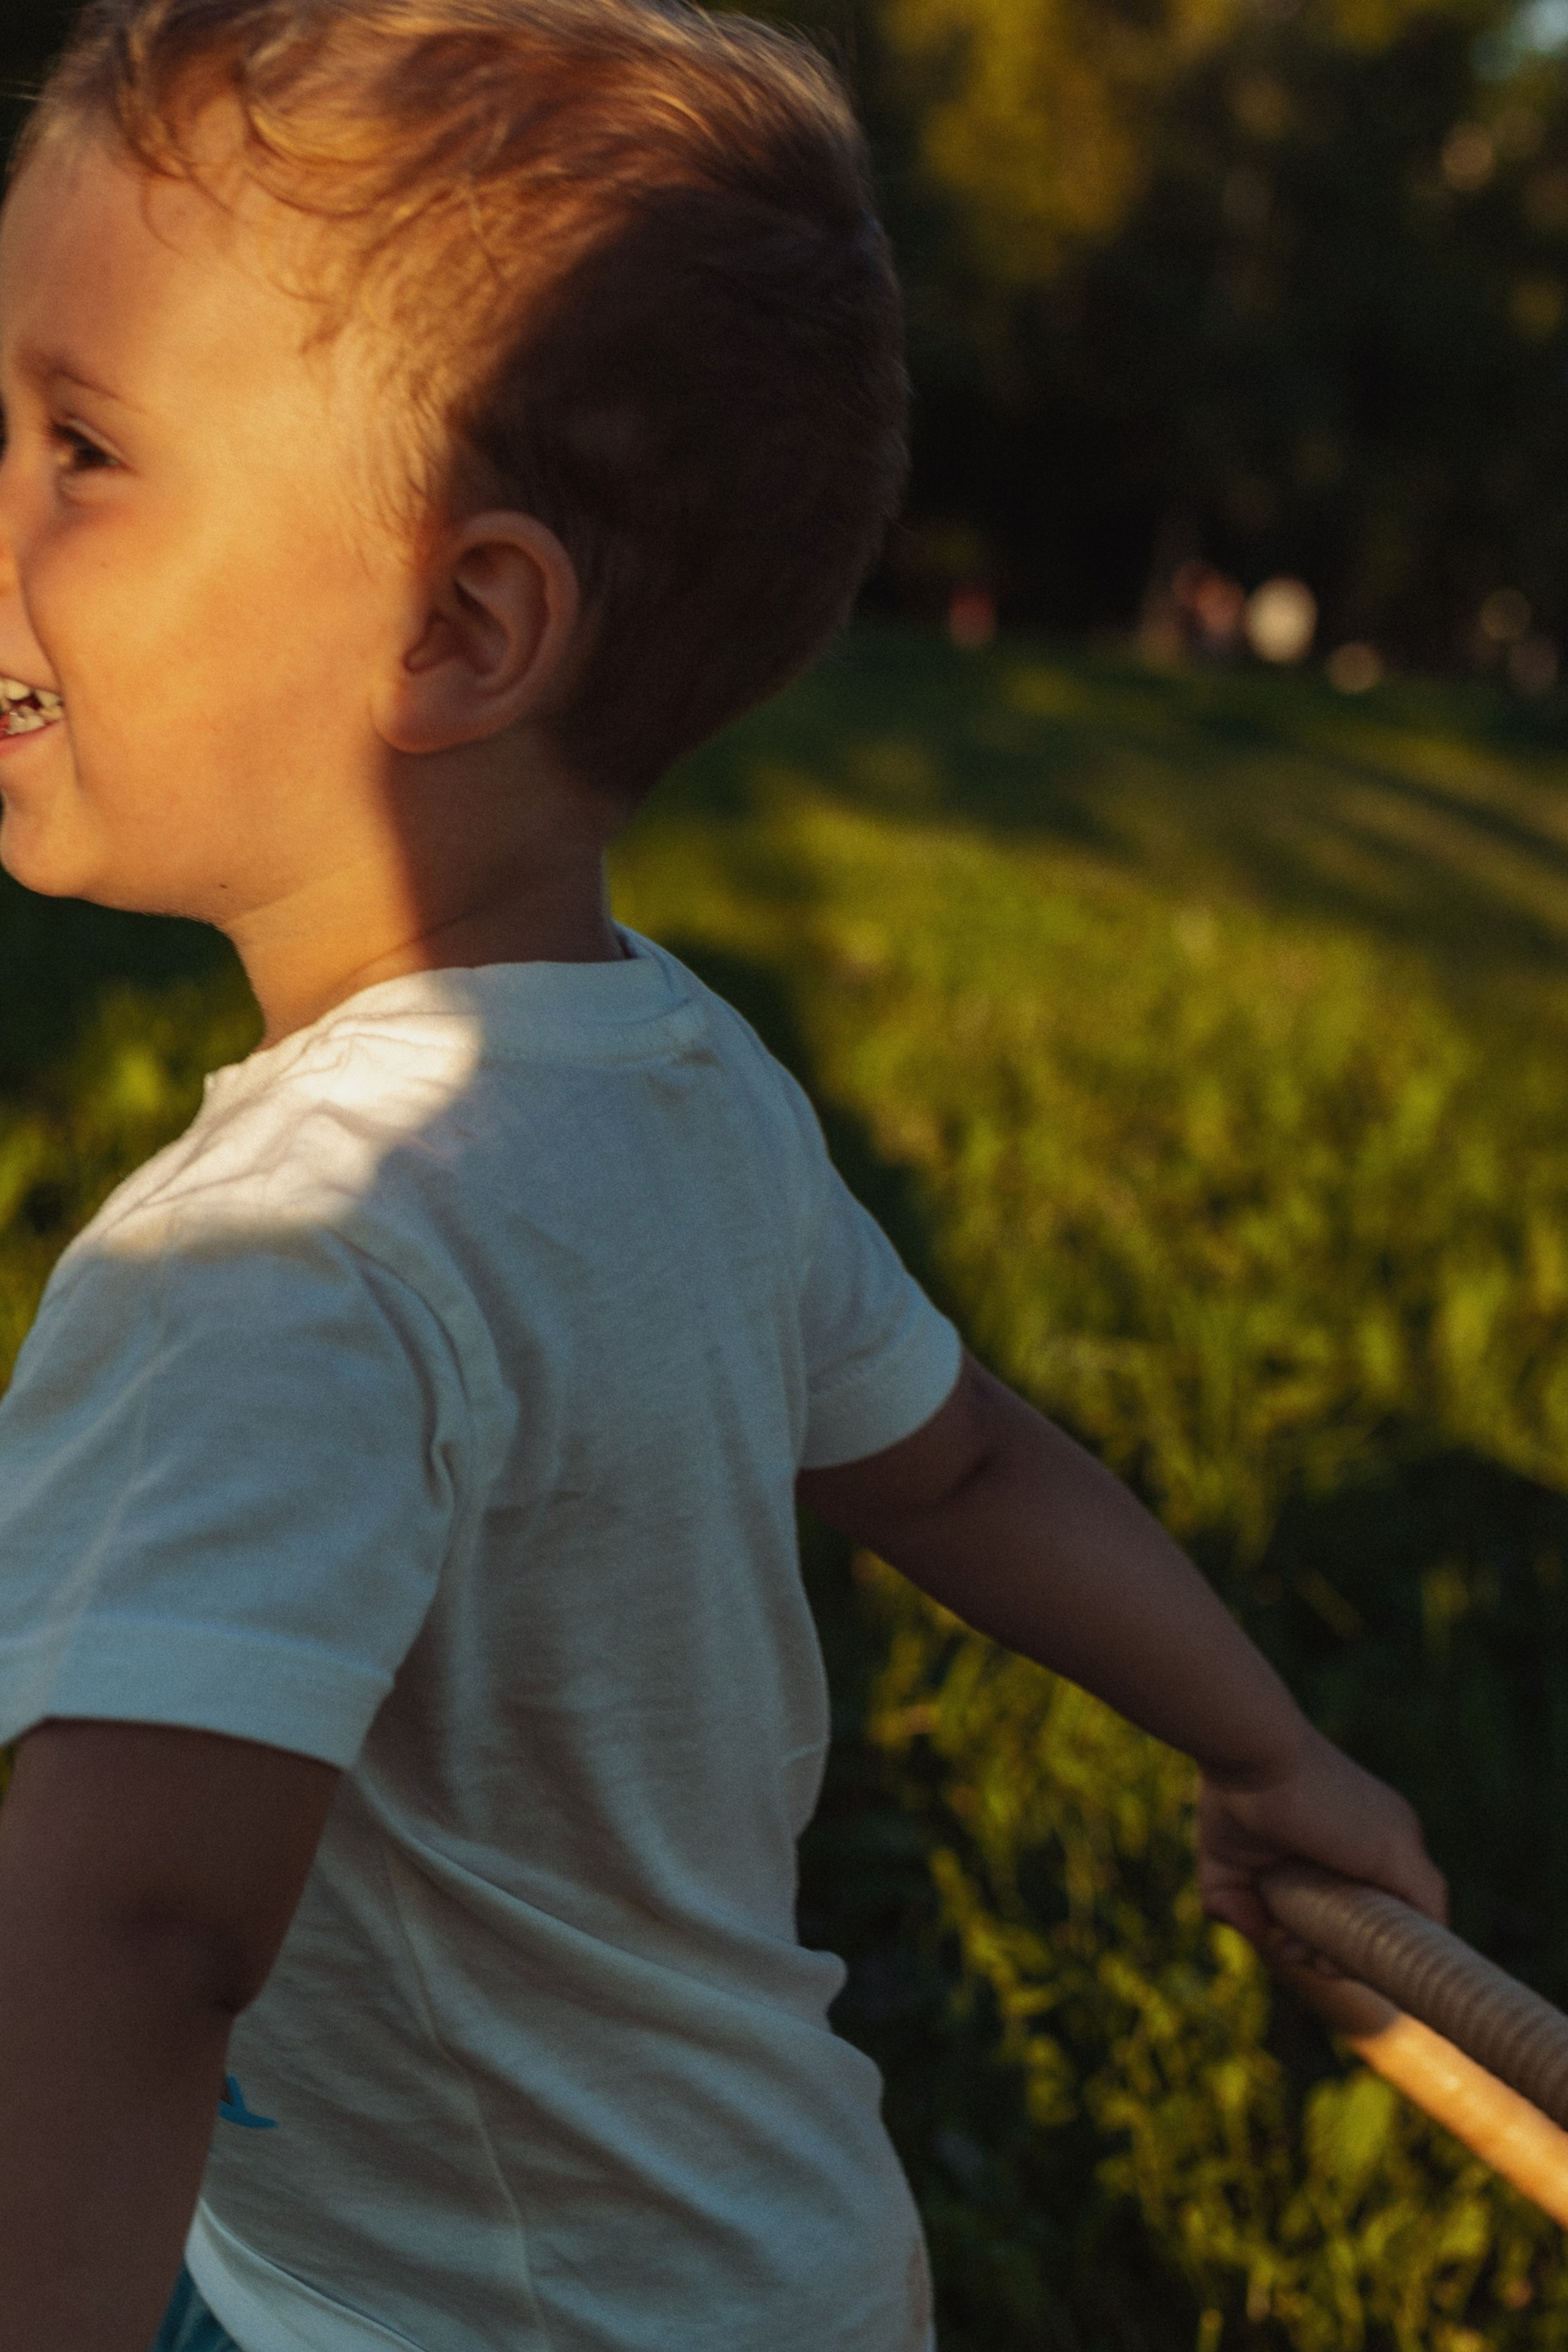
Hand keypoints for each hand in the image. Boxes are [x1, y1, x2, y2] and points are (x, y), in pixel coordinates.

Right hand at [1197, 1721, 1446, 1966]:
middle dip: (1339, 1950)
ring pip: (1403, 1922)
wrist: (1250, 1750)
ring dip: (1358, 1955)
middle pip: (1382, 1914)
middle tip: (1294, 1950)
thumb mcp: (1228, 1861)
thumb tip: (1259, 1935)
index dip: (1333, 1935)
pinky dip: (1399, 1950)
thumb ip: (1233, 1902)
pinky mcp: (1401, 1854)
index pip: (1367, 1897)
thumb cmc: (1234, 1791)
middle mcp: (1385, 1835)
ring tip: (1311, 1957)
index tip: (1291, 1943)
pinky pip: (1428, 1918)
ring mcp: (1399, 1842)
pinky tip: (1343, 1962)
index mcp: (1354, 1832)